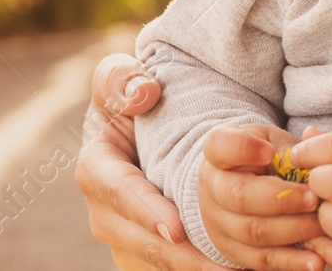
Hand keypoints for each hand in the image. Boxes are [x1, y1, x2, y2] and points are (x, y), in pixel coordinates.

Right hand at [75, 53, 220, 270]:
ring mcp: (122, 238)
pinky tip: (236, 269)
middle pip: (140, 240)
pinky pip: (169, 269)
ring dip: (193, 269)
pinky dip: (198, 270)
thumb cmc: (132, 98)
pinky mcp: (143, 254)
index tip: (177, 230)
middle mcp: (104, 212)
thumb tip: (142, 92)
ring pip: (156, 263)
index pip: (120, 193)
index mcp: (95, 169)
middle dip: (180, 256)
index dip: (148, 212)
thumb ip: (121, 78)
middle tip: (222, 266)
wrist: (142, 127)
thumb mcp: (120, 78)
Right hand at [199, 123, 328, 270]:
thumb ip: (291, 146)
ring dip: (292, 230)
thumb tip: (314, 151)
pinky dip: (291, 262)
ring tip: (322, 225)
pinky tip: (315, 261)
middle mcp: (212, 187)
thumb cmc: (264, 154)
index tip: (269, 151)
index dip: (243, 149)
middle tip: (313, 198)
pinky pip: (262, 259)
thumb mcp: (272, 139)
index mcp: (217, 150)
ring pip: (253, 231)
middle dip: (280, 199)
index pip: (220, 146)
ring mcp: (218, 222)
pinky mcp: (233, 251)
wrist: (240, 182)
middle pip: (240, 196)